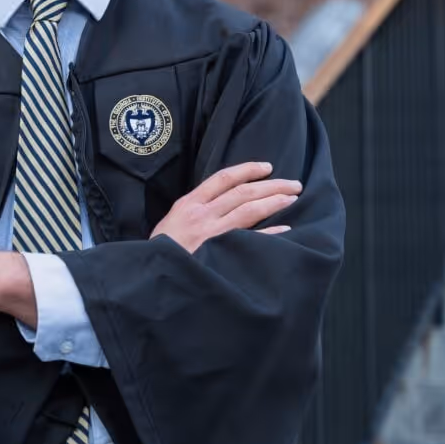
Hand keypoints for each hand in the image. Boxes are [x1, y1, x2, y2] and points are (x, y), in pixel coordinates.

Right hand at [150, 161, 300, 252]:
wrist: (150, 276)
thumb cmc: (161, 252)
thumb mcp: (170, 224)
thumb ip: (193, 213)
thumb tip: (219, 205)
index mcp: (189, 204)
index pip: (222, 178)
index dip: (247, 170)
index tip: (267, 168)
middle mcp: (202, 214)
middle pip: (242, 192)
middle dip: (271, 185)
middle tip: (293, 184)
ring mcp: (212, 234)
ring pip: (249, 210)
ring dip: (274, 202)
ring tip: (292, 198)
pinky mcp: (220, 254)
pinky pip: (251, 240)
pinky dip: (271, 233)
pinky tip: (286, 229)